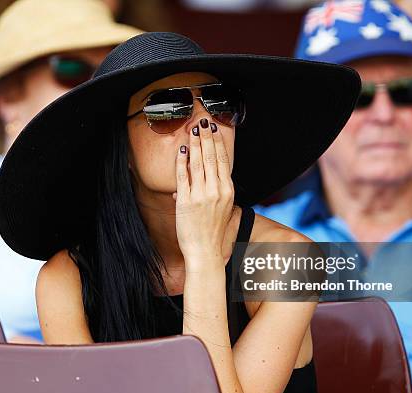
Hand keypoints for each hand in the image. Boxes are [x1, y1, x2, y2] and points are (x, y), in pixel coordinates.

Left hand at [174, 118, 234, 262]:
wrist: (204, 251)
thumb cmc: (213, 232)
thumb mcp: (223, 209)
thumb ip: (218, 193)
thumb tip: (209, 180)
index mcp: (228, 191)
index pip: (224, 161)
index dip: (218, 143)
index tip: (215, 129)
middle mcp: (217, 191)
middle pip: (212, 157)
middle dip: (207, 137)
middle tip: (203, 121)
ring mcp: (201, 196)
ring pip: (198, 163)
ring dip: (195, 144)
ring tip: (193, 130)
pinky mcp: (186, 201)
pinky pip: (183, 176)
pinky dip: (182, 162)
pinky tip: (182, 150)